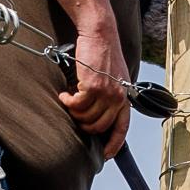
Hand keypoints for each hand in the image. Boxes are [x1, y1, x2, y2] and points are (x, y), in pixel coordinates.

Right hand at [59, 22, 132, 158]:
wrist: (100, 34)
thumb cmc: (103, 54)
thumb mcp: (114, 78)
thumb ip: (110, 97)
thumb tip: (97, 114)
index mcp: (125, 99)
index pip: (122, 128)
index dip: (114, 144)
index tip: (106, 155)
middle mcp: (119, 99)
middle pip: (98, 127)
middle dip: (84, 125)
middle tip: (74, 115)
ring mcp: (107, 94)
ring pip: (85, 117)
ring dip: (73, 112)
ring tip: (68, 100)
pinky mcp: (94, 87)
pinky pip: (76, 105)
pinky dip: (67, 102)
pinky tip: (64, 95)